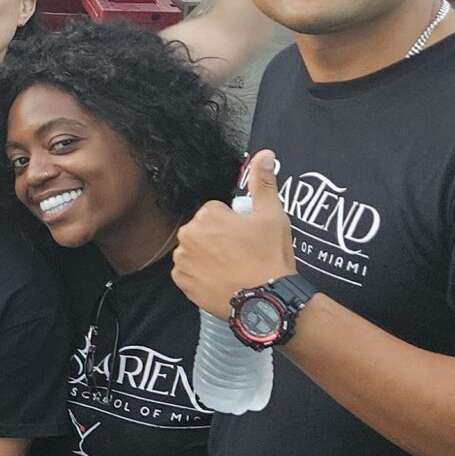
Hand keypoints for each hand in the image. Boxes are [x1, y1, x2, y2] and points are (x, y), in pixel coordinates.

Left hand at [172, 152, 297, 318]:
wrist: (266, 300)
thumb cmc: (270, 257)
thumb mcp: (272, 214)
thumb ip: (263, 182)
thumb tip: (264, 154)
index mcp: (206, 216)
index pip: (217, 213)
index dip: (235, 225)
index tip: (248, 238)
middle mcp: (188, 235)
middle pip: (204, 231)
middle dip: (219, 239)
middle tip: (243, 253)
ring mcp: (182, 260)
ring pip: (196, 251)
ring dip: (209, 257)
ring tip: (234, 268)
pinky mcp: (181, 282)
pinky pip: (189, 273)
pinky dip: (201, 276)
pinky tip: (221, 280)